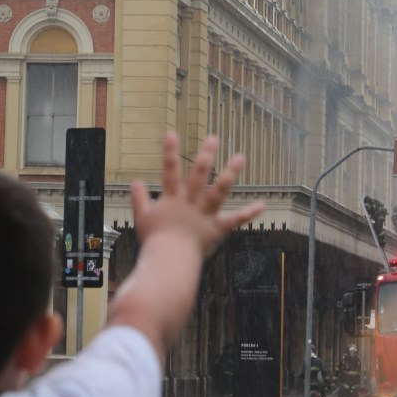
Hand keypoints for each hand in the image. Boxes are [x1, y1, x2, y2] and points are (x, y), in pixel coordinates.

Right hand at [130, 132, 265, 257]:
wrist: (169, 263)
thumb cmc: (154, 241)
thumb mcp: (142, 218)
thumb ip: (139, 199)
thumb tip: (135, 182)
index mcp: (172, 199)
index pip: (169, 171)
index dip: (170, 152)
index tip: (172, 133)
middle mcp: (190, 203)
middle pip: (198, 175)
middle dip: (206, 155)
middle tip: (213, 138)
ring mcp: (205, 215)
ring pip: (219, 190)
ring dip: (230, 172)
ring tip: (240, 156)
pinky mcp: (217, 229)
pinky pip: (234, 220)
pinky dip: (248, 213)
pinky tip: (261, 205)